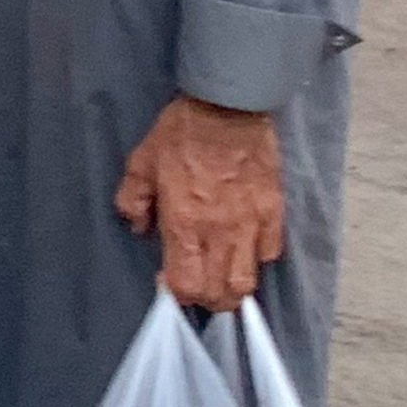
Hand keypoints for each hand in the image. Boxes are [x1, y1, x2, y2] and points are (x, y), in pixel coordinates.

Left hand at [115, 95, 283, 311]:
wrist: (228, 106)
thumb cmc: (182, 132)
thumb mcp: (140, 162)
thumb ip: (133, 201)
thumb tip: (137, 227)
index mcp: (184, 224)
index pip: (185, 285)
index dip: (176, 293)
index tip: (168, 281)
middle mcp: (219, 233)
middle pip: (219, 294)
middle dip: (205, 300)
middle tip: (195, 285)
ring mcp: (250, 224)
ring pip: (247, 282)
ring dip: (231, 289)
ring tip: (220, 279)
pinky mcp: (273, 211)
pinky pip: (269, 252)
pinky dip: (257, 259)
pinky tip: (244, 249)